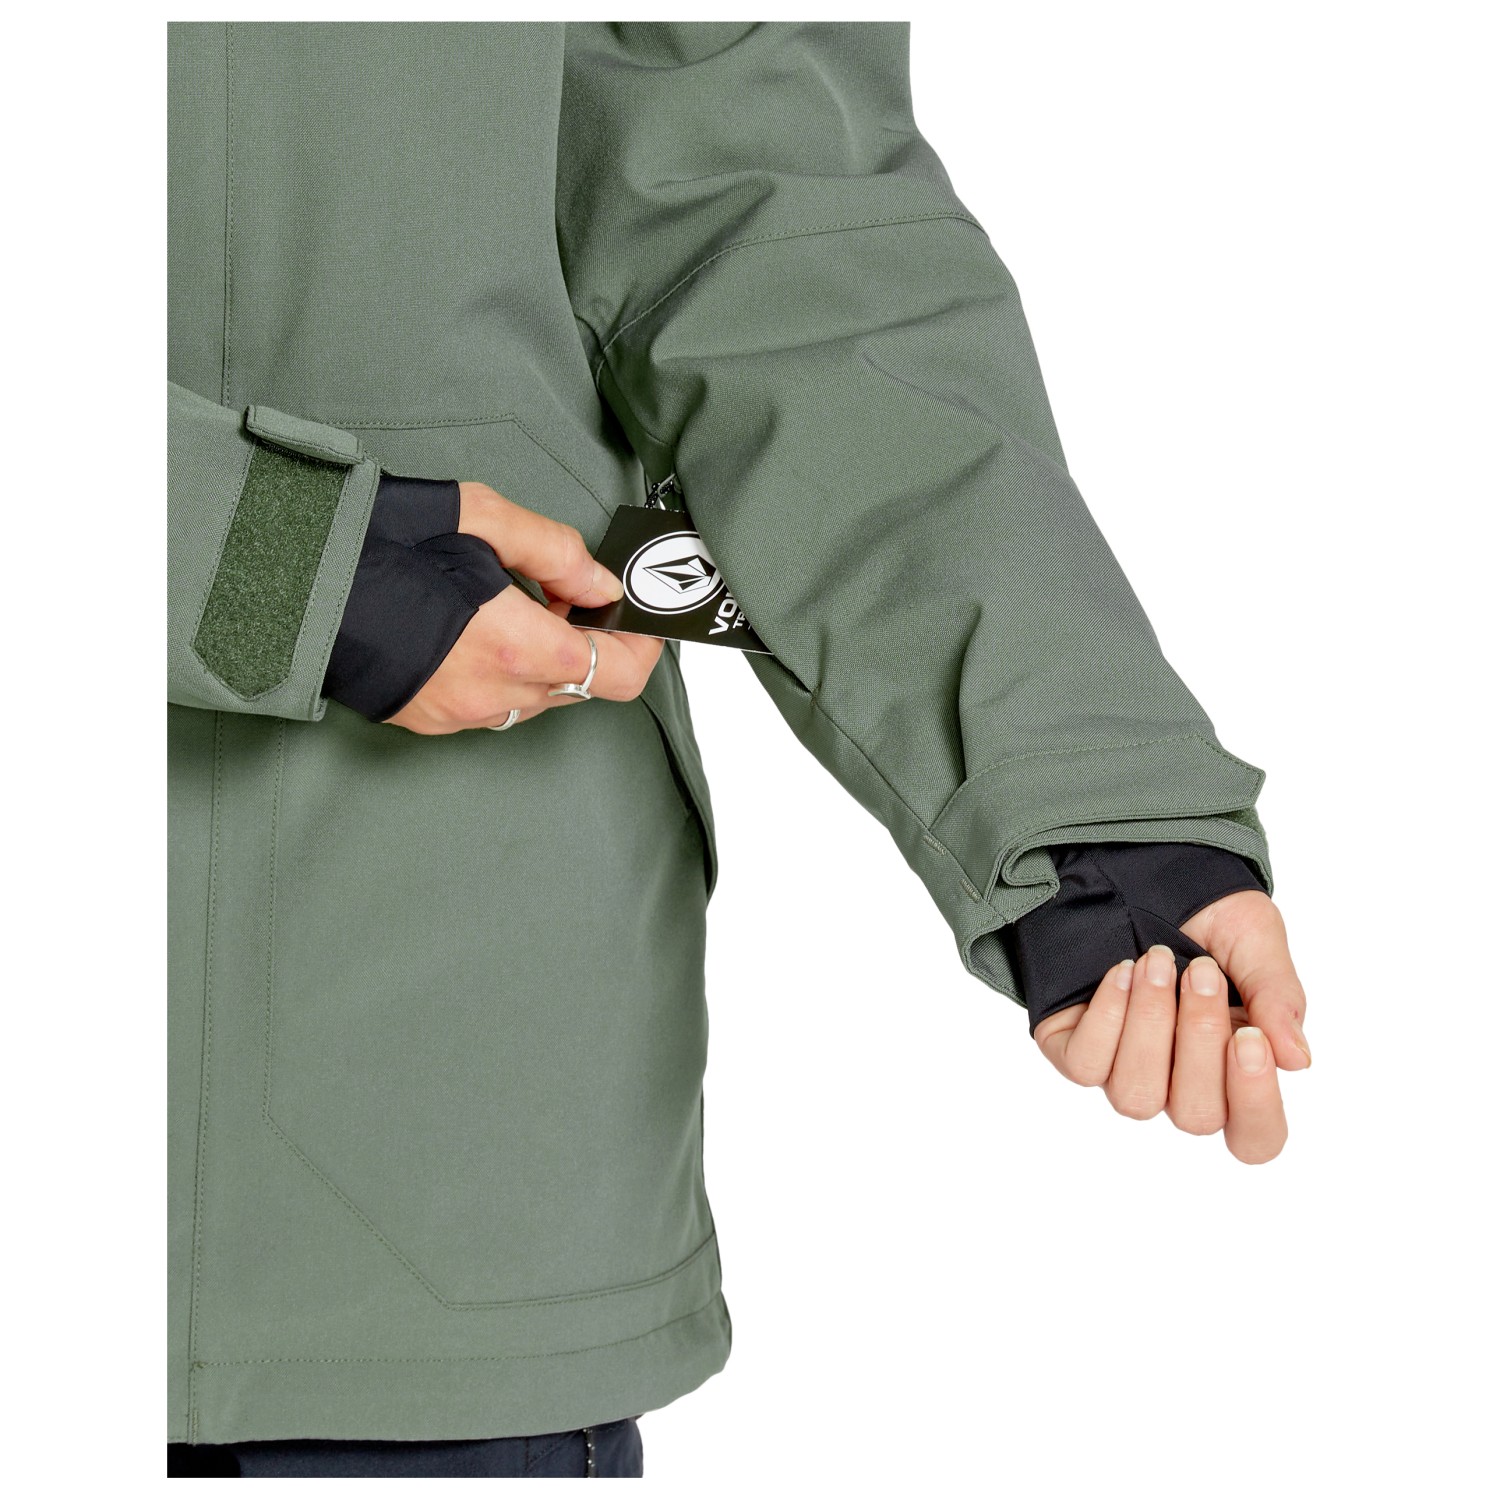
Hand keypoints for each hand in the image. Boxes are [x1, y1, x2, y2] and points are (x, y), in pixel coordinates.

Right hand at [387, 482, 663, 733]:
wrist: (279, 584)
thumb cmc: (371, 544)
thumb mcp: (476, 517)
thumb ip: (552, 550)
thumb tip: (598, 580)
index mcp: (515, 647)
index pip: (617, 672)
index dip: (640, 646)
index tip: (637, 616)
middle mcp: (494, 694)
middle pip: (580, 685)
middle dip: (586, 639)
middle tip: (560, 589)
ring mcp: (459, 715)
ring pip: (535, 696)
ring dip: (542, 656)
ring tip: (507, 602)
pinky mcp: (429, 720)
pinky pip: (491, 702)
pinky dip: (501, 670)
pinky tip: (470, 628)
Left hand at [1032, 890, 1309, 1162]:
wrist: (1140, 869)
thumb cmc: (1206, 916)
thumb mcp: (1255, 940)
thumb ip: (1277, 997)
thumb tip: (1297, 1060)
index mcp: (1236, 1070)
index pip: (1254, 1137)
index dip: (1255, 1104)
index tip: (1251, 1038)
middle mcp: (1179, 1083)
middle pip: (1195, 1115)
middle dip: (1200, 1037)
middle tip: (1202, 970)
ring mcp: (1124, 1071)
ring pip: (1136, 1096)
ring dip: (1150, 1025)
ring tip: (1156, 961)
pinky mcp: (1075, 1049)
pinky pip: (1085, 1066)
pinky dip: (1107, 1017)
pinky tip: (1121, 972)